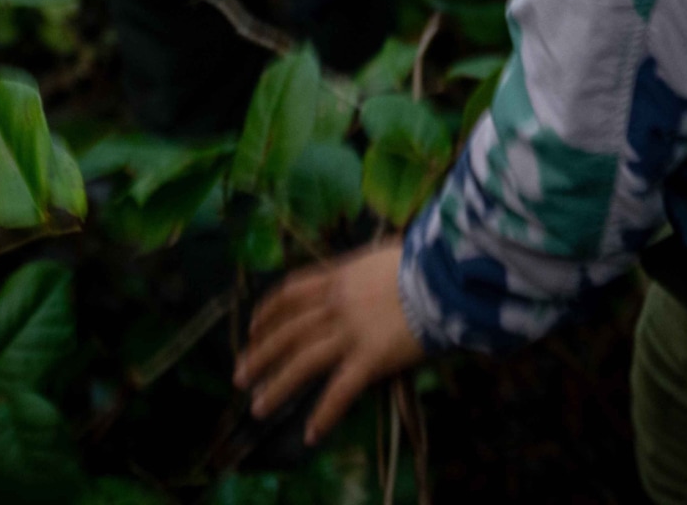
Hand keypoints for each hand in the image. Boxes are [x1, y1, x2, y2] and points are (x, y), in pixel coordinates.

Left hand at [235, 241, 426, 443]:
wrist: (447, 275)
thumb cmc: (424, 260)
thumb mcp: (383, 254)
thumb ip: (363, 269)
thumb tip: (361, 272)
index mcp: (339, 276)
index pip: (291, 293)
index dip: (268, 312)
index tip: (253, 329)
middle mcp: (337, 305)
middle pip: (287, 332)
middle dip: (259, 355)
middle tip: (240, 377)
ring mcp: (351, 332)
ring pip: (303, 362)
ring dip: (277, 387)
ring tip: (258, 407)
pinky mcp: (370, 358)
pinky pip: (340, 391)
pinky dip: (324, 415)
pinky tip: (312, 434)